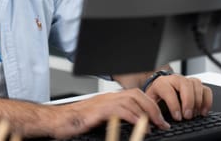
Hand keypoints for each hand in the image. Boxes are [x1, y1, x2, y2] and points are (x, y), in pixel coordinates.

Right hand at [51, 89, 170, 138]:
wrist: (57, 121)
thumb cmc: (75, 122)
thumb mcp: (100, 119)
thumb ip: (116, 118)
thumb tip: (134, 125)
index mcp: (109, 99)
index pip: (136, 95)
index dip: (150, 105)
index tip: (160, 119)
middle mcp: (108, 97)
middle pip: (137, 95)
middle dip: (153, 107)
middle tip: (162, 122)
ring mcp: (103, 102)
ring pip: (132, 100)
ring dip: (147, 113)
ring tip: (155, 125)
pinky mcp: (98, 110)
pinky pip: (120, 109)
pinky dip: (133, 116)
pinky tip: (140, 124)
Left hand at [144, 74, 212, 121]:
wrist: (161, 88)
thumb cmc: (156, 97)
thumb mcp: (151, 101)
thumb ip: (153, 109)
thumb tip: (157, 120)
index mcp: (162, 83)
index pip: (169, 91)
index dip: (174, 105)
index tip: (177, 117)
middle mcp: (175, 79)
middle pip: (185, 84)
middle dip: (188, 102)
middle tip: (188, 116)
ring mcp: (187, 80)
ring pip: (197, 84)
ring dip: (198, 101)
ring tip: (195, 114)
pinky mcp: (196, 85)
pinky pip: (206, 90)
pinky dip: (207, 101)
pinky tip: (203, 111)